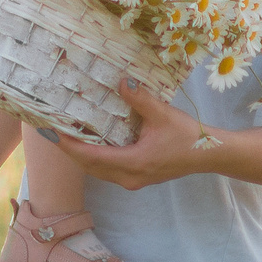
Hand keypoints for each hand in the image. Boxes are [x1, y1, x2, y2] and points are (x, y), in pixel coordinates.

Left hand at [52, 78, 223, 189]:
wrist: (209, 155)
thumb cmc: (187, 136)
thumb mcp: (162, 114)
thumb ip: (139, 99)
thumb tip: (121, 81)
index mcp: (133, 163)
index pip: (91, 157)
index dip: (69, 146)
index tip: (52, 132)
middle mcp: (129, 177)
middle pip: (89, 167)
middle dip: (69, 150)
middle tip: (52, 130)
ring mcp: (133, 180)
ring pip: (97, 171)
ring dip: (80, 155)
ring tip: (66, 135)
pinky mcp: (138, 177)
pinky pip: (107, 170)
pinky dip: (94, 158)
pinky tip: (90, 142)